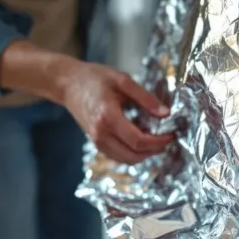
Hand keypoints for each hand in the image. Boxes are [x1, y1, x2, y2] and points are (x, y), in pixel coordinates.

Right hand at [56, 61, 174, 164]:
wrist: (68, 84)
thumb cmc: (94, 78)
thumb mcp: (122, 80)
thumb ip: (145, 98)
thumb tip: (165, 113)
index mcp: (108, 118)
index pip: (138, 141)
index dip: (158, 142)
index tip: (171, 135)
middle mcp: (101, 134)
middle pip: (134, 155)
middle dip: (154, 150)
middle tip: (166, 139)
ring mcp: (97, 141)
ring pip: (126, 159)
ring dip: (144, 154)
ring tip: (156, 140)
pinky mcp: (96, 143)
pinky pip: (118, 156)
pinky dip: (132, 153)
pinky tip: (141, 141)